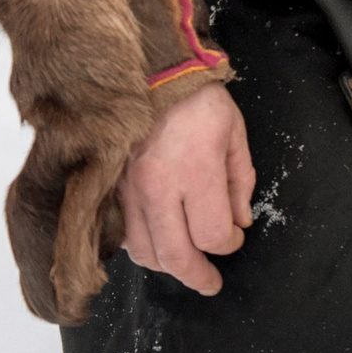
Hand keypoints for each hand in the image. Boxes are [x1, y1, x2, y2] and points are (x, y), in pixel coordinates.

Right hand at [119, 82, 253, 295]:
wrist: (150, 70)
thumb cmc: (197, 97)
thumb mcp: (234, 131)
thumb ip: (240, 181)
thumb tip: (240, 221)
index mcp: (196, 171)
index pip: (212, 235)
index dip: (229, 244)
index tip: (235, 237)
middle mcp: (159, 187)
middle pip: (175, 256)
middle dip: (197, 276)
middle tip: (210, 282)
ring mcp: (130, 189)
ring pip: (143, 252)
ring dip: (167, 265)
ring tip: (185, 263)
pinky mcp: (111, 187)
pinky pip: (121, 233)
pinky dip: (140, 246)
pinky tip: (158, 239)